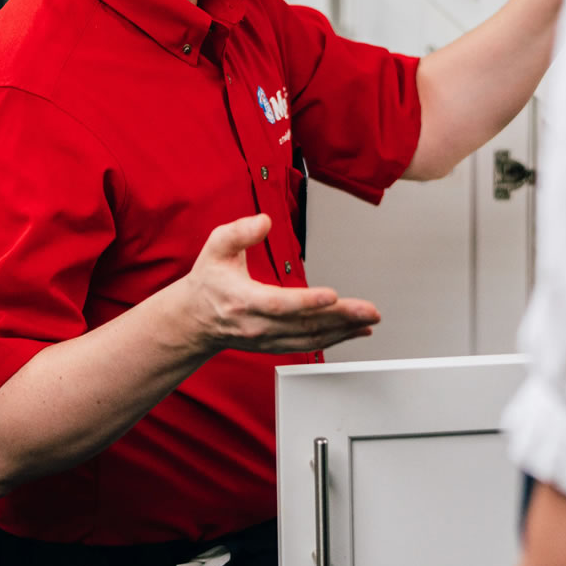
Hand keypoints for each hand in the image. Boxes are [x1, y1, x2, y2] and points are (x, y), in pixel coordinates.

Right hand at [173, 214, 380, 354]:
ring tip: (370, 320)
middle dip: (341, 318)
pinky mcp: (277, 344)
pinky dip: (337, 339)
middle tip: (369, 311)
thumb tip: (264, 221)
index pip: (279, 304)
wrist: (195, 319)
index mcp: (243, 300)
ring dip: (345, 330)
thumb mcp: (216, 247)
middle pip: (304, 324)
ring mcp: (269, 339)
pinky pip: (310, 344)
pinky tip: (357, 332)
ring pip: (311, 337)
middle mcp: (258, 325)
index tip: (332, 296)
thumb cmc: (209, 282)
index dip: (307, 302)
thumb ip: (239, 232)